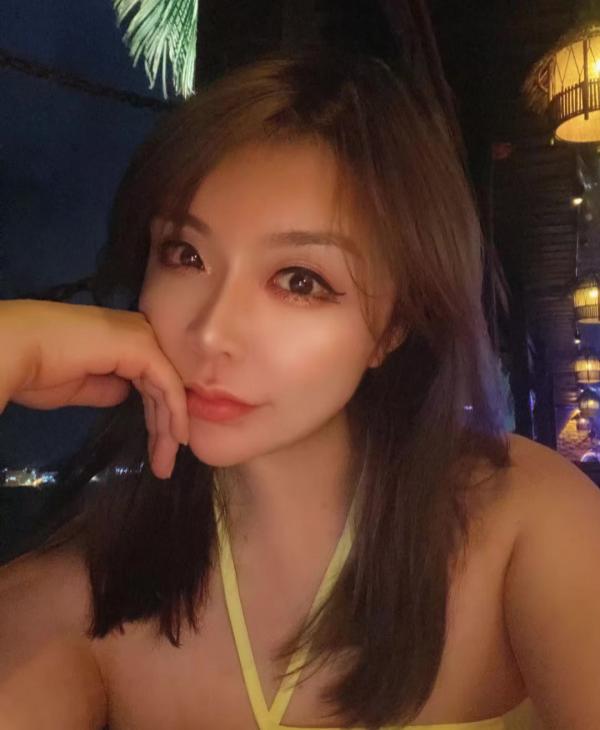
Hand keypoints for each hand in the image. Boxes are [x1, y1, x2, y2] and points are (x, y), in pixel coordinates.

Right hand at [1, 299, 188, 478]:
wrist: (16, 351)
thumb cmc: (37, 369)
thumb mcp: (81, 386)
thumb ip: (108, 389)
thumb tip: (125, 394)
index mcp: (123, 337)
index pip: (151, 380)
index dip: (157, 416)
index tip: (159, 450)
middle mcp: (138, 332)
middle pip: (162, 385)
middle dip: (165, 428)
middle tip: (164, 466)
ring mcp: (142, 337)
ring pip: (167, 388)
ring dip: (168, 428)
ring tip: (165, 464)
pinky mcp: (143, 348)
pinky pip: (168, 385)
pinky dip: (175, 413)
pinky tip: (176, 439)